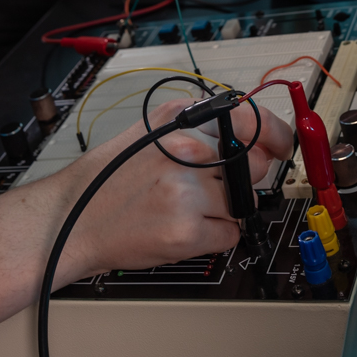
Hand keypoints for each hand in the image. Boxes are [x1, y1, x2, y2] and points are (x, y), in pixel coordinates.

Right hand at [48, 97, 293, 284]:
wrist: (73, 219)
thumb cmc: (108, 178)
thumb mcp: (149, 132)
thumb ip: (196, 129)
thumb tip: (250, 138)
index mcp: (178, 120)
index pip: (248, 119)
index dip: (275, 134)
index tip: (282, 145)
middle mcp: (185, 150)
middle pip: (251, 166)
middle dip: (241, 180)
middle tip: (209, 189)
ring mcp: (187, 192)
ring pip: (241, 203)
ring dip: (222, 210)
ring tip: (184, 210)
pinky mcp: (187, 231)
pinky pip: (230, 234)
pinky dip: (214, 236)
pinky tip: (182, 229)